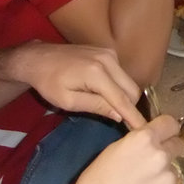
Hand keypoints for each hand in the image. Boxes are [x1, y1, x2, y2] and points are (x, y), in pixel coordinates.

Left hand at [8, 42, 144, 128]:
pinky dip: (119, 86)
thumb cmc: (48, 83)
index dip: (134, 116)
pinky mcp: (108, 52)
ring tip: (111, 108)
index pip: (123, 100)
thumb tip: (119, 115)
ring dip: (125, 97)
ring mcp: (110, 53)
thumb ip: (96, 106)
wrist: (38, 58)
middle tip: (124, 123)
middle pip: (132, 89)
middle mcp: (108, 60)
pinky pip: (122, 74)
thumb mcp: (68, 101)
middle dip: (130, 107)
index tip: (144, 130)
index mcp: (97, 73)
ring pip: (129, 81)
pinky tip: (106, 94)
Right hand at [65, 115, 183, 183]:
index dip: (167, 130)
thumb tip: (147, 144)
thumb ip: (135, 144)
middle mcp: (161, 156)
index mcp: (144, 140)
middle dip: (169, 153)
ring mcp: (169, 181)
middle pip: (177, 147)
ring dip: (162, 180)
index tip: (165, 137)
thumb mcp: (112, 152)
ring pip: (172, 175)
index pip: (170, 124)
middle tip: (153, 167)